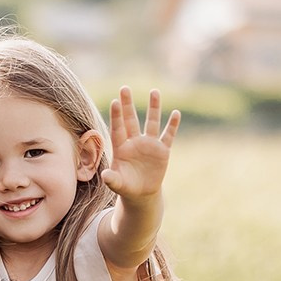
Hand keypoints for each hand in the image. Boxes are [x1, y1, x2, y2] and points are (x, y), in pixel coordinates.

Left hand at [100, 87, 179, 203]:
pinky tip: (175, 114)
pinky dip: (172, 125)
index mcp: (121, 148)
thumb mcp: (118, 184)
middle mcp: (134, 142)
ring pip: (152, 122)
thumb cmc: (125, 186)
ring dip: (153, 108)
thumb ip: (112, 179)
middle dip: (128, 105)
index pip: (118, 129)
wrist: (140, 192)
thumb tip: (105, 176)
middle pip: (131, 120)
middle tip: (124, 88)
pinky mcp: (162, 150)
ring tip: (154, 91)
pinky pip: (168, 135)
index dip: (117, 116)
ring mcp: (149, 144)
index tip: (115, 102)